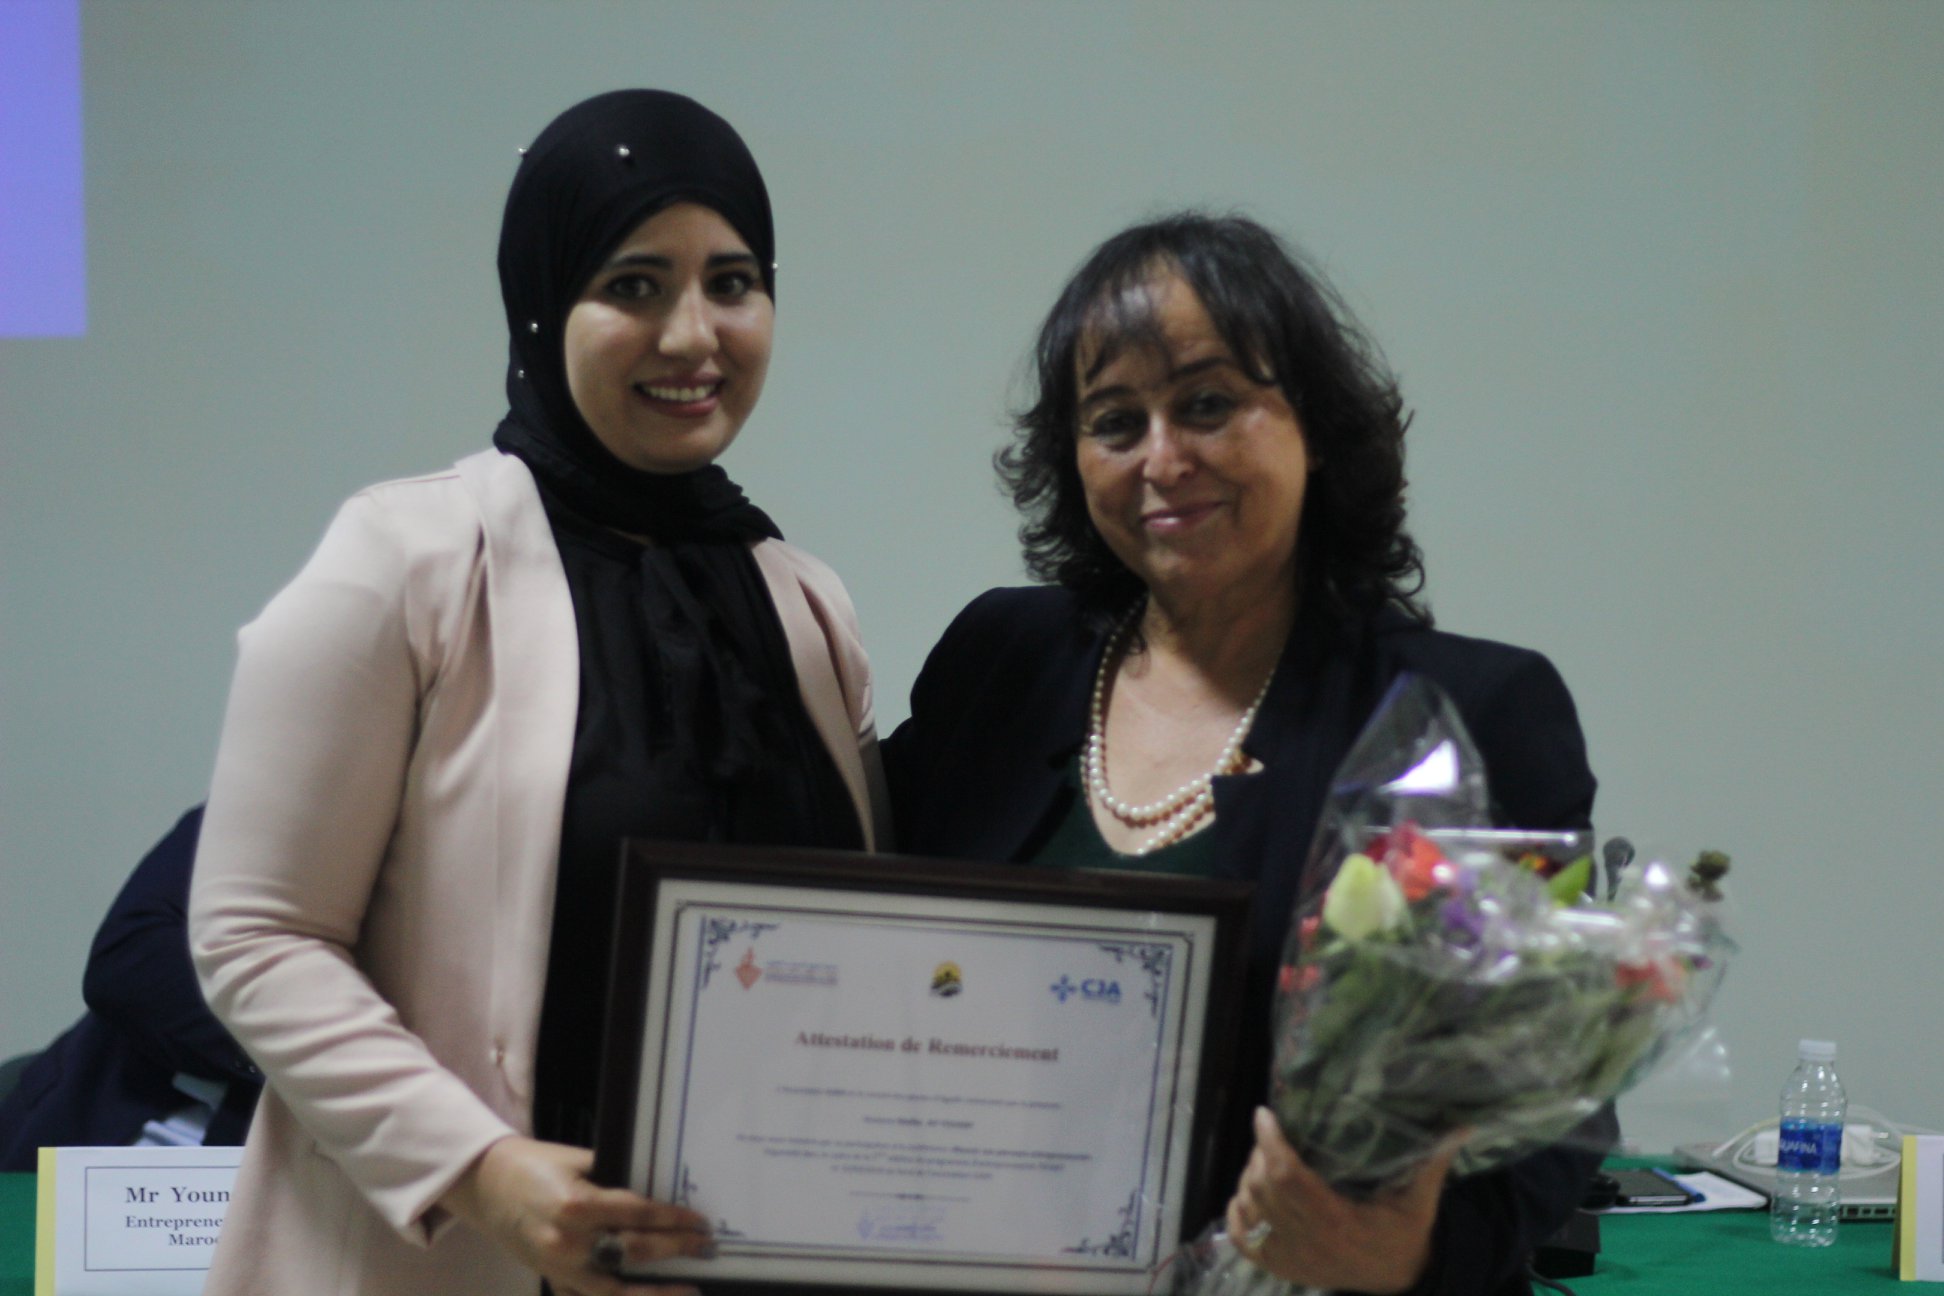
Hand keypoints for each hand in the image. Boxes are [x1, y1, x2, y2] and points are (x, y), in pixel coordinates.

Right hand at [440, 1136, 711, 1295]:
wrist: (485, 1185)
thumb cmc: (534, 1163)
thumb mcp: (577, 1159)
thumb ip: (615, 1176)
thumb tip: (658, 1189)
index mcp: (577, 1205)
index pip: (638, 1216)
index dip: (674, 1220)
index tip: (700, 1222)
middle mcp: (569, 1242)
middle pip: (633, 1252)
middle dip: (675, 1250)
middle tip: (705, 1248)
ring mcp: (559, 1267)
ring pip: (615, 1290)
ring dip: (654, 1292)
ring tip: (687, 1290)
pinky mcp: (552, 1278)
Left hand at [1225, 1107, 1463, 1294]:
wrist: (1397, 1281)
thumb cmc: (1405, 1234)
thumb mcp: (1421, 1200)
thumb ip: (1433, 1162)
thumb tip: (1461, 1126)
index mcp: (1337, 1222)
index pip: (1287, 1177)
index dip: (1270, 1144)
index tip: (1266, 1115)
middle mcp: (1308, 1242)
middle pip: (1263, 1188)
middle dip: (1259, 1154)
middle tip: (1271, 1134)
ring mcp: (1291, 1258)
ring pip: (1250, 1209)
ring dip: (1249, 1178)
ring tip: (1263, 1158)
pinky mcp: (1281, 1268)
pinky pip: (1244, 1240)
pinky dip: (1239, 1213)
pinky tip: (1249, 1193)